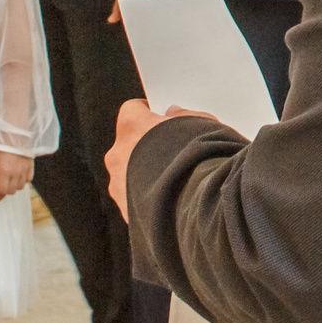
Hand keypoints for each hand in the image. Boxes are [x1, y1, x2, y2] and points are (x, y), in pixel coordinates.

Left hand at [0, 149, 34, 199]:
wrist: (14, 136)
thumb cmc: (1, 147)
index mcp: (4, 171)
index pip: (2, 191)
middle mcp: (16, 173)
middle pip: (11, 191)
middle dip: (5, 191)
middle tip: (1, 186)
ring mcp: (24, 170)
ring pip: (20, 187)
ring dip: (14, 186)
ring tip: (10, 179)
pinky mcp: (31, 166)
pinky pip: (28, 180)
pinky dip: (23, 181)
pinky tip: (18, 176)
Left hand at [105, 97, 213, 219]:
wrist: (203, 206)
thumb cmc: (203, 159)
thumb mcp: (203, 124)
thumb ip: (183, 116)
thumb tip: (174, 114)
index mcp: (132, 126)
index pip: (133, 109)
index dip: (150, 113)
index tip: (163, 118)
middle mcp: (118, 154)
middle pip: (128, 143)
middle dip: (146, 147)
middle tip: (173, 152)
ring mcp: (118, 186)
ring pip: (128, 174)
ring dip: (145, 175)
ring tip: (174, 181)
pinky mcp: (125, 212)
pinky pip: (134, 200)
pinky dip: (148, 199)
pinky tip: (172, 201)